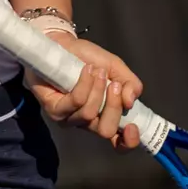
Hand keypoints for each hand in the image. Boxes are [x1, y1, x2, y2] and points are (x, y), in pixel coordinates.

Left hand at [27, 33, 144, 150]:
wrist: (62, 45)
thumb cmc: (88, 59)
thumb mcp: (116, 68)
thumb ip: (130, 84)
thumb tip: (131, 101)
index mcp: (106, 117)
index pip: (119, 143)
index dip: (129, 141)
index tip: (133, 127)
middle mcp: (88, 123)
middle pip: (106, 131)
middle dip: (113, 106)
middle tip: (114, 85)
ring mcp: (69, 119)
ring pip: (90, 114)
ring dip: (97, 89)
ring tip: (96, 71)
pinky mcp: (54, 110)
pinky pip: (75, 102)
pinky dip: (85, 84)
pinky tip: (86, 71)